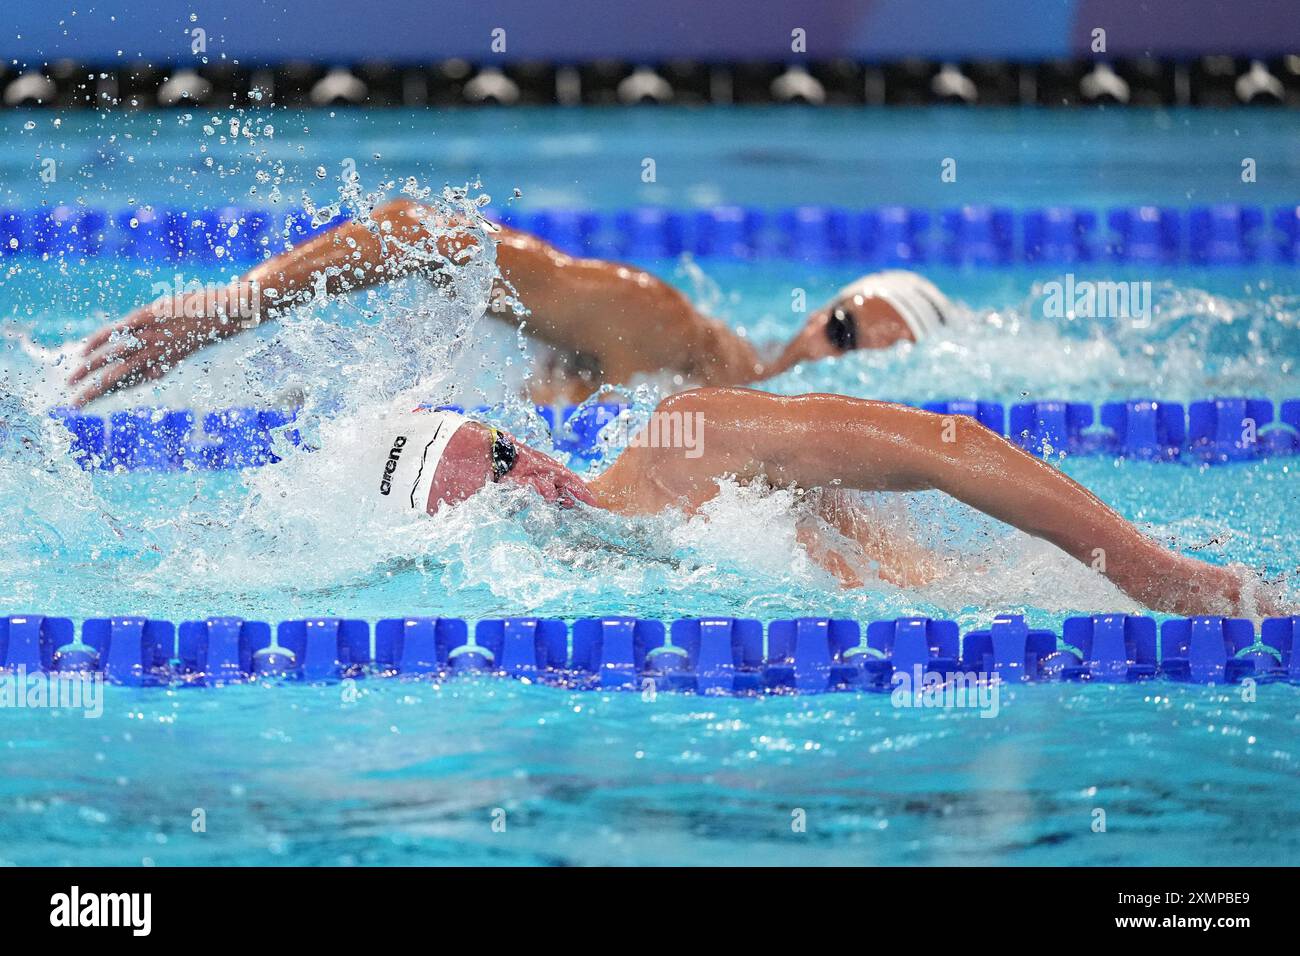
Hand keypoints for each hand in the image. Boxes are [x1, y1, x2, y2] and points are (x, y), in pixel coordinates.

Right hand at [68, 286, 258, 405]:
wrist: (226, 313)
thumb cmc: (202, 330)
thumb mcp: (181, 348)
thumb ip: (160, 358)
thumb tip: (140, 366)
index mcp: (164, 366)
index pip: (129, 384)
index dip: (108, 395)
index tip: (89, 404)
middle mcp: (156, 355)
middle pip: (118, 378)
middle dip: (94, 392)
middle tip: (74, 403)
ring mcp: (152, 335)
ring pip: (114, 357)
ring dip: (89, 370)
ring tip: (72, 380)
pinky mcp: (150, 316)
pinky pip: (120, 330)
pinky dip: (100, 340)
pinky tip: (84, 350)